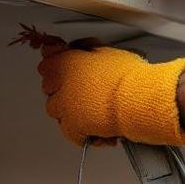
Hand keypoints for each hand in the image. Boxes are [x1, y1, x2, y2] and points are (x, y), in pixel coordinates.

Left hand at [38, 46, 184, 146]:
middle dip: (62, 89)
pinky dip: (82, 133)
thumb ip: (87, 50)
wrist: (137, 98)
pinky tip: (96, 129)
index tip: (65, 70)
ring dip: (68, 111)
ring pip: (56, 111)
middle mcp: (60, 85)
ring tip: (88, 111)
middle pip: (49, 88)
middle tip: (81, 91)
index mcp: (66, 63)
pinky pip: (71, 133)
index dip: (57, 68)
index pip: (47, 64)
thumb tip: (83, 50)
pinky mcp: (73, 128)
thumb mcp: (106, 51)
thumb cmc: (128, 75)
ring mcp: (64, 108)